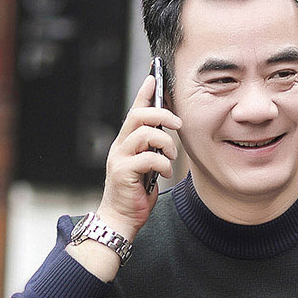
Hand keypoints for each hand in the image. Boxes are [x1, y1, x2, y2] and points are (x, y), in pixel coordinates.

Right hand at [99, 71, 182, 240]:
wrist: (120, 221)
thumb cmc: (135, 193)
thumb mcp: (146, 167)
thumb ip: (153, 150)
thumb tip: (168, 134)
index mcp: (126, 142)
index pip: (134, 110)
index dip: (144, 92)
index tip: (154, 76)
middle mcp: (120, 146)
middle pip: (138, 115)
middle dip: (162, 114)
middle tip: (178, 123)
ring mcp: (120, 158)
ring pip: (144, 133)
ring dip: (165, 142)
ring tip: (172, 156)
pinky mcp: (123, 173)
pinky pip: (148, 158)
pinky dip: (163, 163)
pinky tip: (165, 173)